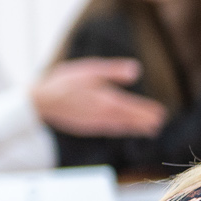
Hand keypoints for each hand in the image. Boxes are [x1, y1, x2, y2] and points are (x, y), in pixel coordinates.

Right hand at [32, 59, 167, 136]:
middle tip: (159, 123)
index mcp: (106, 99)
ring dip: (136, 128)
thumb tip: (136, 70)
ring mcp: (95, 122)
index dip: (146, 110)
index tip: (160, 113)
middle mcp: (103, 114)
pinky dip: (120, 130)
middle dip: (144, 121)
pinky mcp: (86, 126)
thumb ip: (113, 71)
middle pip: (129, 119)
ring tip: (150, 130)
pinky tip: (124, 129)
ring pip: (120, 126)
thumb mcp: (89, 70)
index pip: (132, 107)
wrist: (40, 102)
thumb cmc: (64, 82)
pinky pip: (108, 129)